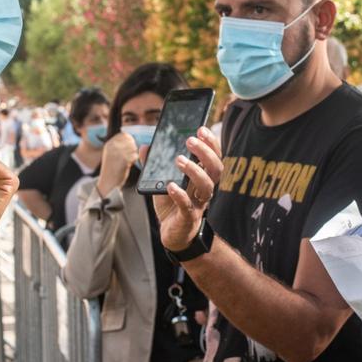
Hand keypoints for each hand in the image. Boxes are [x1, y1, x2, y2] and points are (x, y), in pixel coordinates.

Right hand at [96, 132, 137, 195]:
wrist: (108, 183)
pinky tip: (128, 165)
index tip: (129, 149)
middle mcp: (112, 146)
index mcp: (109, 144)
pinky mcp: (123, 159)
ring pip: (134, 148)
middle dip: (133, 149)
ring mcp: (117, 152)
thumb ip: (121, 146)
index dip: (130, 141)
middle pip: (131, 141)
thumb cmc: (112, 170)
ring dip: (134, 155)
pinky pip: (135, 156)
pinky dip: (134, 161)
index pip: (125, 135)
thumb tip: (134, 140)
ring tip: (127, 162)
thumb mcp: (112, 154)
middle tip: (128, 158)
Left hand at [153, 127, 223, 252]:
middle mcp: (204, 189)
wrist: (174, 234)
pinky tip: (170, 186)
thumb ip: (155, 164)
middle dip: (206, 152)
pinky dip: (179, 195)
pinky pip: (187, 206)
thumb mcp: (163, 181)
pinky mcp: (188, 218)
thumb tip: (145, 146)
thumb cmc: (172, 204)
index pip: (214, 157)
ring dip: (195, 171)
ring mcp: (198, 204)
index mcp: (202, 177)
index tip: (201, 128)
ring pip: (207, 186)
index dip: (211, 142)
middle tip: (190, 140)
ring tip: (180, 159)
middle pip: (216, 168)